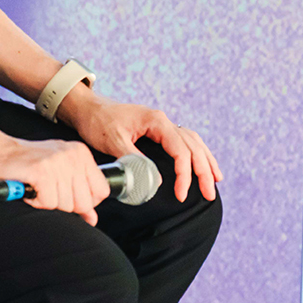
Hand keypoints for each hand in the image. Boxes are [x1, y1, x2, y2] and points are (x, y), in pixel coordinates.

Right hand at [0, 135, 110, 225]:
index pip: (101, 191)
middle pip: (84, 202)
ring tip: (37, 188)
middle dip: (64, 205)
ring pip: (66, 205)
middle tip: (47, 191)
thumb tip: (92, 218)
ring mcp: (58, 162)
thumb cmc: (26, 164)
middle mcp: (73, 155)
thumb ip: (79, 194)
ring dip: (48, 203)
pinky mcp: (42, 171)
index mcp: (81, 153)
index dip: (85, 202)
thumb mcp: (58, 174)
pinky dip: (36, 202)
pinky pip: (49, 203)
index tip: (66, 196)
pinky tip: (30, 189)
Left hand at [58, 91, 222, 203]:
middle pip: (192, 146)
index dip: (184, 174)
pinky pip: (184, 140)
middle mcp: (164, 121)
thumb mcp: (114, 142)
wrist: (87, 108)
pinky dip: (196, 152)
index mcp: (156, 121)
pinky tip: (201, 162)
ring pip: (193, 141)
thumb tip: (156, 182)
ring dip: (205, 161)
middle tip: (209, 194)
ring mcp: (161, 124)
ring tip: (215, 180)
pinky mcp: (157, 130)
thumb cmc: (98, 122)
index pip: (180, 150)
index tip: (181, 194)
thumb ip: (135, 160)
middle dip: (203, 171)